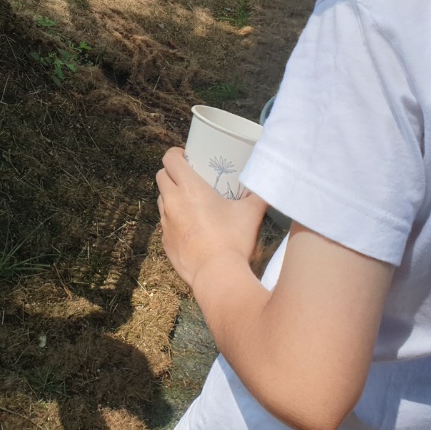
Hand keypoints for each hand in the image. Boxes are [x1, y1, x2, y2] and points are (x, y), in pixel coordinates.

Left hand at [156, 146, 268, 288]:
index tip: (186, 156)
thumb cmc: (233, 239)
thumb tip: (268, 186)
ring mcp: (166, 223)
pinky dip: (174, 220)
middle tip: (188, 178)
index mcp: (189, 188)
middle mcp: (172, 201)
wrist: (217, 275)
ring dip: (171, 196)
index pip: (170, 160)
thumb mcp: (251, 213)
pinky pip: (165, 223)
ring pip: (161, 200)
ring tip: (189, 202)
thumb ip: (259, 195)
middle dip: (172, 174)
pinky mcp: (165, 241)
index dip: (176, 154)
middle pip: (161, 177)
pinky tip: (189, 227)